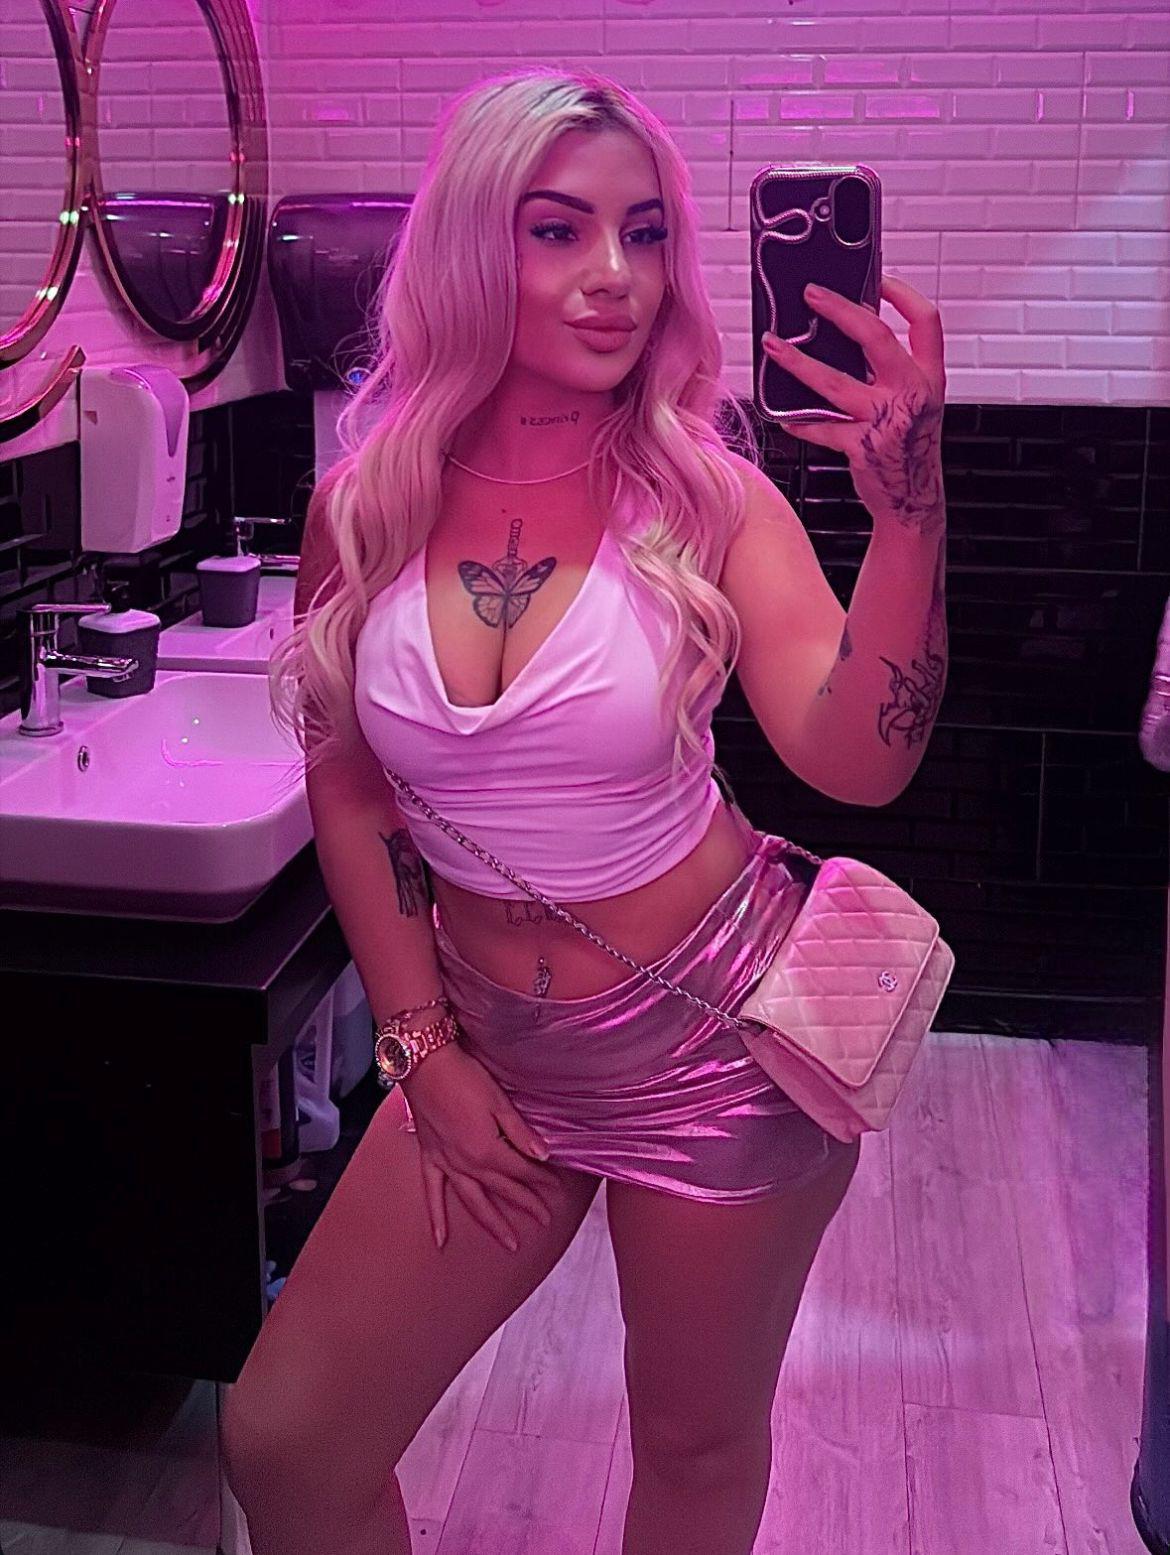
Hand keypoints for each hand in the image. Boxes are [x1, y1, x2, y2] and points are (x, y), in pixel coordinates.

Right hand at [401, 1042, 558, 1252]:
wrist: (425, 1064)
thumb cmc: (464, 1076)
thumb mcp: (499, 1101)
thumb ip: (520, 1132)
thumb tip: (543, 1155)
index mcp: (487, 1149)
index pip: (521, 1171)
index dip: (540, 1180)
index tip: (556, 1190)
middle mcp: (467, 1163)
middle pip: (502, 1189)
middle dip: (525, 1205)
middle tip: (544, 1221)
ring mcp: (446, 1163)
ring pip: (473, 1201)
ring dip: (493, 1223)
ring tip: (510, 1244)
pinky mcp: (429, 1158)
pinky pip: (432, 1194)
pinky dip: (436, 1218)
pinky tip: (440, 1240)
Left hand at [761, 274, 946, 537]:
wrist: (912, 499)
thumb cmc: (909, 448)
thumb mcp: (917, 402)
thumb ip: (892, 371)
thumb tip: (849, 336)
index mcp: (929, 377)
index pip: (926, 321)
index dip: (903, 294)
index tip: (878, 280)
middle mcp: (911, 393)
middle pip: (876, 337)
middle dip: (840, 310)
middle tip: (811, 296)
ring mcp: (886, 419)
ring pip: (834, 382)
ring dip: (798, 362)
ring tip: (773, 346)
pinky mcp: (861, 446)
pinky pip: (822, 427)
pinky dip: (801, 421)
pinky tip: (785, 415)